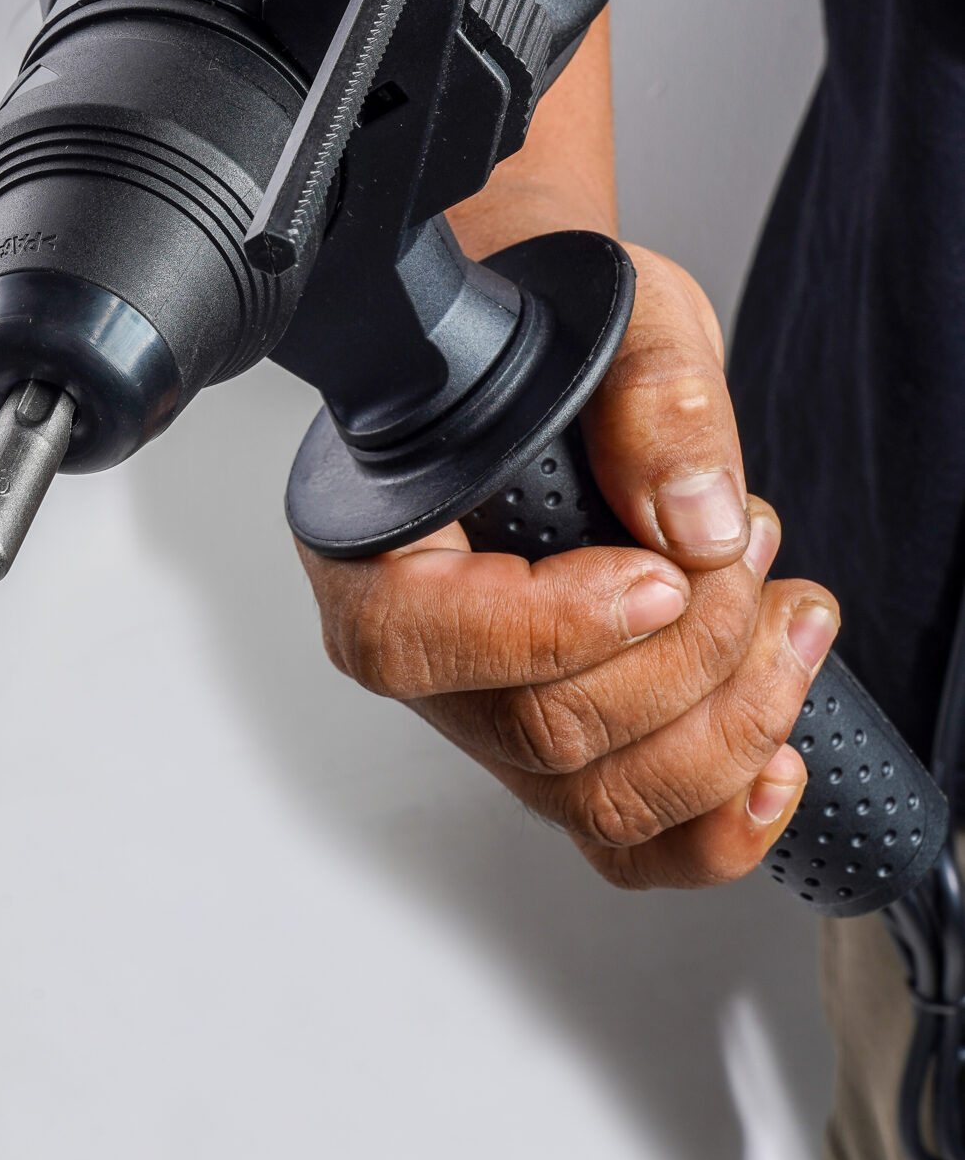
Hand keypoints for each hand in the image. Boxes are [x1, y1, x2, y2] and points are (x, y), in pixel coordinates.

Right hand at [296, 247, 840, 890]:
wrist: (570, 348)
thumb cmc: (555, 329)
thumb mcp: (612, 313)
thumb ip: (648, 393)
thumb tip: (690, 513)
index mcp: (373, 536)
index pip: (412, 637)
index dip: (550, 630)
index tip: (661, 577)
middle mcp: (419, 646)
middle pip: (536, 730)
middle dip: (688, 656)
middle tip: (748, 553)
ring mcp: (493, 711)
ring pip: (594, 799)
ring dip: (727, 725)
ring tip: (787, 616)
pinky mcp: (567, 750)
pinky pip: (625, 845)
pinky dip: (714, 828)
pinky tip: (776, 762)